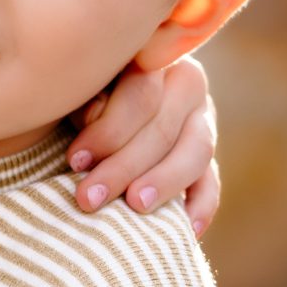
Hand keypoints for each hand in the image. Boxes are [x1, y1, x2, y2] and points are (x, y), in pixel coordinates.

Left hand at [66, 54, 220, 233]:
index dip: (109, 130)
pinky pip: (212, 181)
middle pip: (164, 128)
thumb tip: (95, 117)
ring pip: (197, 151)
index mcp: (153, 57)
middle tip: (88, 198)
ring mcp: (202, 119)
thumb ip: (88, 95)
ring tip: (135, 206)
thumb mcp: (79, 83)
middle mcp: (186, 82)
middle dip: (124, 166)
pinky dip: (202, 205)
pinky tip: (187, 229)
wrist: (92, 94)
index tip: (74, 160)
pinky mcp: (204, 156)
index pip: (142, 95)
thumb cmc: (76, 87)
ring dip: (165, 181)